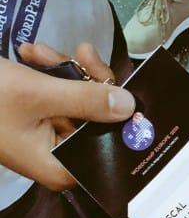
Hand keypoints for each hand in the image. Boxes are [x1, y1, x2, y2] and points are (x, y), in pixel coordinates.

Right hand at [0, 41, 134, 189]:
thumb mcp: (38, 93)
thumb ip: (86, 101)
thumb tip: (130, 106)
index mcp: (61, 168)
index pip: (107, 147)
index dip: (119, 117)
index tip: (124, 84)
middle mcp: (58, 159)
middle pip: (96, 121)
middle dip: (85, 80)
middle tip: (80, 50)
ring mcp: (46, 138)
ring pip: (76, 102)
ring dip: (62, 70)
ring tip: (36, 49)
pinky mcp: (34, 118)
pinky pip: (56, 95)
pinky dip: (47, 72)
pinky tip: (29, 51)